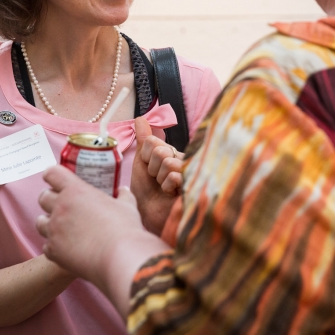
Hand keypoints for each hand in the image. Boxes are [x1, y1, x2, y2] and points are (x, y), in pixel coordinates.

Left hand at [36, 165, 143, 282]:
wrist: (119, 257)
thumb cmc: (124, 228)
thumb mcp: (127, 205)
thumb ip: (122, 195)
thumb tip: (122, 191)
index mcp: (76, 191)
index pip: (52, 173)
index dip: (51, 175)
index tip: (55, 180)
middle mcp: (61, 207)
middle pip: (43, 197)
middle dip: (50, 200)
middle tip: (62, 205)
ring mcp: (54, 230)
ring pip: (40, 222)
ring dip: (48, 223)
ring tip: (61, 228)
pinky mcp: (53, 251)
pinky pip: (46, 246)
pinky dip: (55, 246)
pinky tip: (67, 249)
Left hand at [130, 117, 183, 234]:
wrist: (152, 217)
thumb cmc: (147, 194)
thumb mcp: (142, 165)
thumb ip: (144, 141)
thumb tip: (140, 118)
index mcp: (171, 152)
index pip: (153, 142)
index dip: (146, 158)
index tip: (149, 171)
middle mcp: (182, 158)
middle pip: (160, 150)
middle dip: (153, 169)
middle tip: (157, 181)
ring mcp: (189, 170)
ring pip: (168, 162)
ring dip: (160, 179)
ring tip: (165, 189)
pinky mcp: (194, 182)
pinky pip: (175, 174)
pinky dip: (168, 186)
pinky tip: (172, 194)